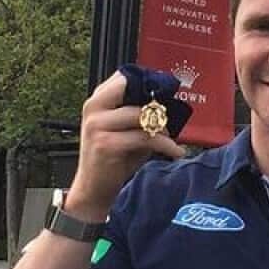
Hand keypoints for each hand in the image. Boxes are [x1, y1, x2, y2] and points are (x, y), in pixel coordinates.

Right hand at [66, 71, 185, 221]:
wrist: (93, 190)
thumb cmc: (112, 161)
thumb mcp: (124, 131)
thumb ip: (138, 115)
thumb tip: (167, 105)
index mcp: (96, 102)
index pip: (124, 78)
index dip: (147, 84)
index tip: (165, 94)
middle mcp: (93, 109)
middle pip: (132, 91)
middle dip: (155, 104)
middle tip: (169, 119)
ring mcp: (97, 126)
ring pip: (141, 115)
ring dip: (162, 127)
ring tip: (171, 139)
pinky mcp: (106, 144)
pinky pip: (144, 137)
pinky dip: (165, 144)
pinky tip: (175, 151)